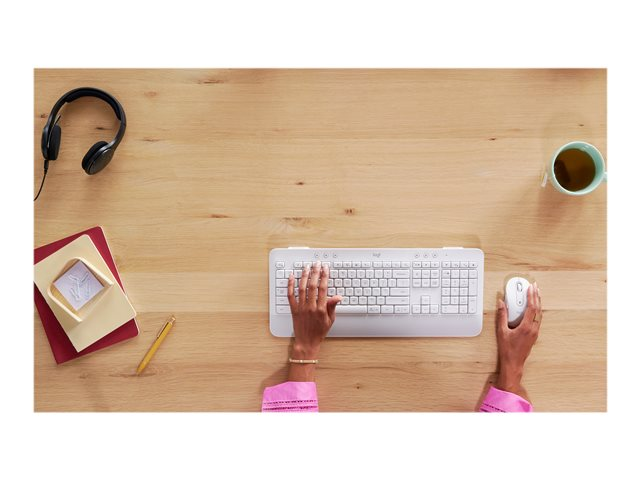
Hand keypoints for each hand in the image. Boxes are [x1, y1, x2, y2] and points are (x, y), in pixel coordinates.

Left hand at [286, 261, 341, 380]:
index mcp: (321, 309)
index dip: (324, 276)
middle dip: (315, 272)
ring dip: (304, 276)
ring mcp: (301, 308)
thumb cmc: (319, 332)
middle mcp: (310, 307)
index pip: (323, 289)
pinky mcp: (293, 310)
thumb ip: (332, 306)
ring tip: (306, 267)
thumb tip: (338, 296)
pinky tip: (291, 277)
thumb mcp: (330, 320)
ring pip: (301, 288)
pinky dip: (290, 285)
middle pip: (312, 286)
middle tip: (316, 263)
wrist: (307, 342)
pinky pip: (290, 296)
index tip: (325, 268)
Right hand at [495, 283, 541, 399]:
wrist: (513, 363)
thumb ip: (502, 316)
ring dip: (537, 303)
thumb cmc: (507, 349)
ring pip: (539, 314)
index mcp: (526, 327)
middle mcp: (533, 329)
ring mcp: (535, 332)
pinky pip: (538, 319)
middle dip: (536, 296)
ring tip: (536, 294)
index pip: (531, 308)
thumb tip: (501, 303)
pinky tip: (533, 307)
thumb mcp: (501, 331)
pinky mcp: (534, 334)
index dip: (531, 296)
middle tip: (535, 287)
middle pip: (538, 309)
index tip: (530, 287)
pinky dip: (536, 310)